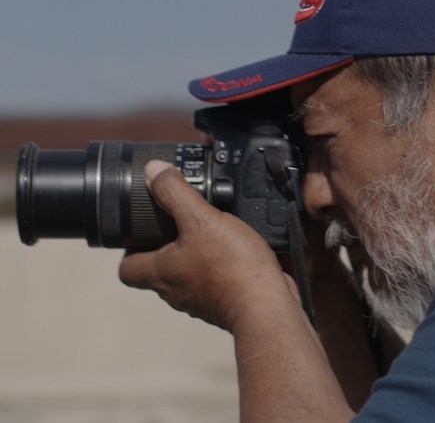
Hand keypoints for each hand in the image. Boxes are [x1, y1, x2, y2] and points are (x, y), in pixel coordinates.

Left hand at [119, 160, 298, 331]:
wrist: (266, 305)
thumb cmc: (231, 267)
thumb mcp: (201, 219)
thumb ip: (175, 193)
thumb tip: (153, 170)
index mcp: (160, 272)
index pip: (126, 268)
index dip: (129, 250)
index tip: (142, 232)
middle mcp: (175, 291)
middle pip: (158, 271)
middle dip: (168, 249)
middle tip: (183, 224)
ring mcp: (201, 300)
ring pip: (188, 277)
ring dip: (197, 258)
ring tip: (215, 233)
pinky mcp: (225, 302)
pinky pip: (217, 283)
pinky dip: (224, 269)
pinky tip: (240, 252)